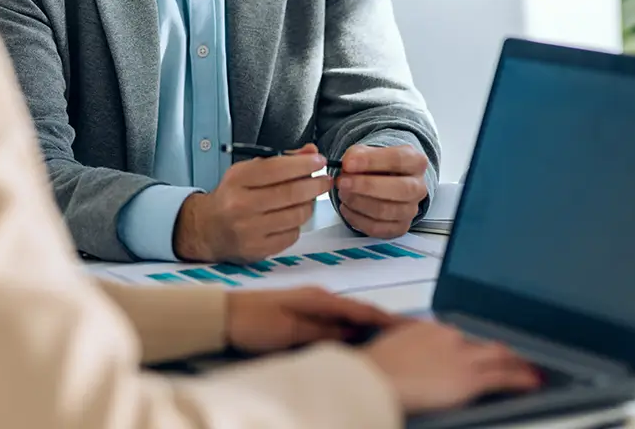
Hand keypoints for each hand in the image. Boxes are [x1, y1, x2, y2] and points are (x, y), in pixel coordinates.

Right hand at [173, 145, 331, 262]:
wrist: (206, 229)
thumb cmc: (232, 196)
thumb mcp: (248, 171)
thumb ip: (281, 160)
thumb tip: (311, 152)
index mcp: (237, 180)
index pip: (276, 169)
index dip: (303, 164)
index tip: (320, 160)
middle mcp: (241, 205)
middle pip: (290, 193)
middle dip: (315, 184)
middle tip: (325, 180)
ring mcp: (249, 230)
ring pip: (296, 215)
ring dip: (309, 204)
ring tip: (309, 197)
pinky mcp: (258, 250)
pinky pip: (292, 235)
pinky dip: (298, 224)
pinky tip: (293, 216)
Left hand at [226, 287, 399, 353]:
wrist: (225, 314)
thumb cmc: (254, 321)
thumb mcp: (291, 331)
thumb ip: (323, 331)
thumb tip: (355, 332)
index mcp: (319, 298)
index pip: (361, 309)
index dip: (387, 319)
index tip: (410, 328)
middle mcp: (319, 296)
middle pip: (359, 310)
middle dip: (384, 322)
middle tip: (409, 335)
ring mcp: (311, 302)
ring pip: (348, 315)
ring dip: (368, 325)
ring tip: (390, 338)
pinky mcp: (303, 311)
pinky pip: (335, 319)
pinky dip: (351, 327)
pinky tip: (357, 336)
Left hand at [336, 145, 428, 238]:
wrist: (383, 181)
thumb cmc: (377, 166)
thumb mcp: (367, 152)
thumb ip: (357, 155)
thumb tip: (348, 163)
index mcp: (415, 161)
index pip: (399, 160)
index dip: (371, 161)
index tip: (348, 163)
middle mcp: (418, 187)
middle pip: (400, 189)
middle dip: (366, 186)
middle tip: (343, 182)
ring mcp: (411, 209)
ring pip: (386, 211)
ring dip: (358, 202)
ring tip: (343, 193)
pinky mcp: (400, 227)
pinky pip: (378, 228)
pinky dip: (357, 218)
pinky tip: (346, 207)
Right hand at [362, 320, 540, 413]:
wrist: (376, 379)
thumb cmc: (376, 367)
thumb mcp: (392, 347)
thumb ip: (408, 347)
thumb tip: (410, 356)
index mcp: (430, 328)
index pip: (462, 335)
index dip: (476, 343)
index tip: (480, 349)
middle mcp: (450, 337)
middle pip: (484, 342)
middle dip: (503, 351)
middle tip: (515, 358)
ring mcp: (462, 357)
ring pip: (500, 357)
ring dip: (518, 363)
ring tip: (530, 369)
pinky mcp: (470, 379)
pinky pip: (503, 378)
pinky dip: (520, 379)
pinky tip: (531, 382)